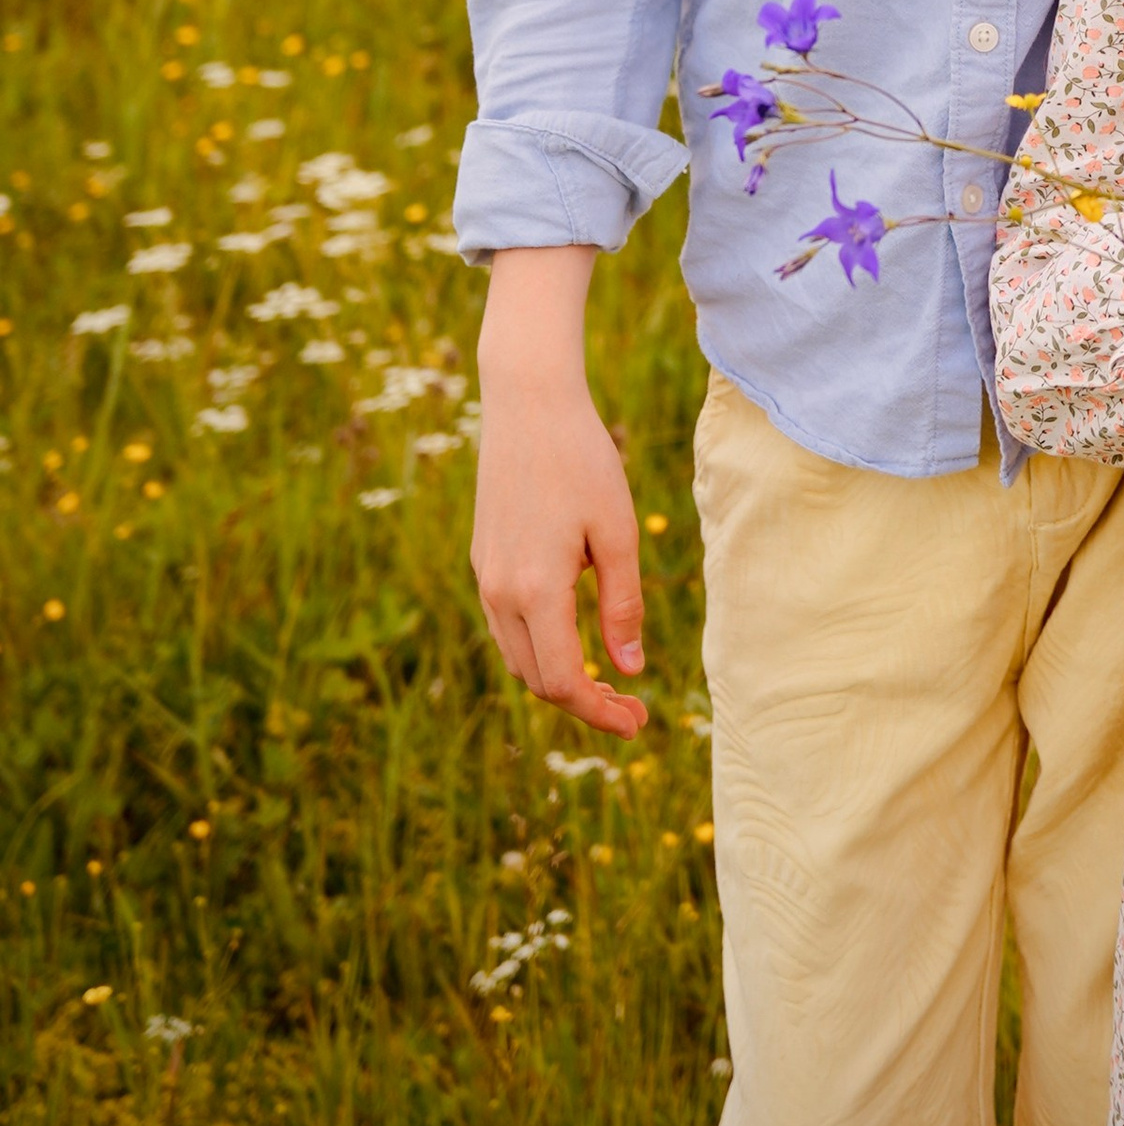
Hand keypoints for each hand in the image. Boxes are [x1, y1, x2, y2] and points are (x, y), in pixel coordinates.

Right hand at [471, 247, 649, 737]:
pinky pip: (506, 623)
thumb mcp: (617, 532)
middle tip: (633, 706)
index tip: (639, 722)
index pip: (562, 683)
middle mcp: (499, 592)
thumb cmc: (582, 460)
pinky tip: (574, 633)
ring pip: (517, 655)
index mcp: (535, 591)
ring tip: (608, 679)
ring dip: (558, 676)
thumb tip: (630, 668)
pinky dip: (539, 645)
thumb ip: (622, 604)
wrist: (527, 403)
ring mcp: (484, 575)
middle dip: (583, 702)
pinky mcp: (483, 557)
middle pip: (536, 679)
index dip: (600, 713)